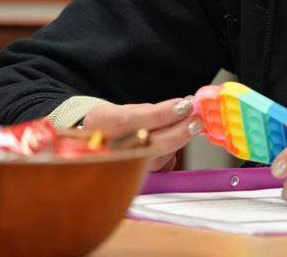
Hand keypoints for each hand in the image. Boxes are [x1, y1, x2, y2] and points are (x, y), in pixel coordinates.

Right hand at [81, 96, 202, 171]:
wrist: (90, 149)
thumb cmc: (108, 126)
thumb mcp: (121, 110)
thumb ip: (150, 111)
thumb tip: (183, 106)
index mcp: (101, 124)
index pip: (132, 120)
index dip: (161, 114)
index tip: (184, 105)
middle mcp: (108, 149)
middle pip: (148, 144)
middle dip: (179, 131)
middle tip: (196, 119)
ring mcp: (120, 168)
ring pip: (157, 158)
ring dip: (179, 140)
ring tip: (190, 124)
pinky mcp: (132, 180)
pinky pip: (158, 167)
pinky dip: (172, 153)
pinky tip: (177, 140)